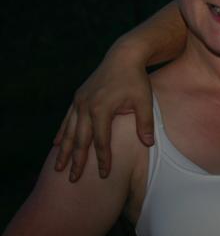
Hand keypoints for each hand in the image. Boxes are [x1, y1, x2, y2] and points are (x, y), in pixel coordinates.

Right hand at [54, 49, 153, 181]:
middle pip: (80, 140)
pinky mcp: (78, 97)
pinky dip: (62, 132)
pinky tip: (57, 144)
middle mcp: (86, 106)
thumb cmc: (136, 79)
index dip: (102, 159)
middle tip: (72, 179)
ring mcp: (80, 101)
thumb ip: (145, 123)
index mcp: (102, 109)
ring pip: (70, 131)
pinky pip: (67, 119)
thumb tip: (148, 144)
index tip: (104, 175)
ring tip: (58, 167)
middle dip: (76, 161)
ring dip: (64, 150)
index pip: (101, 141)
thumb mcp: (145, 100)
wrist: (124, 56)